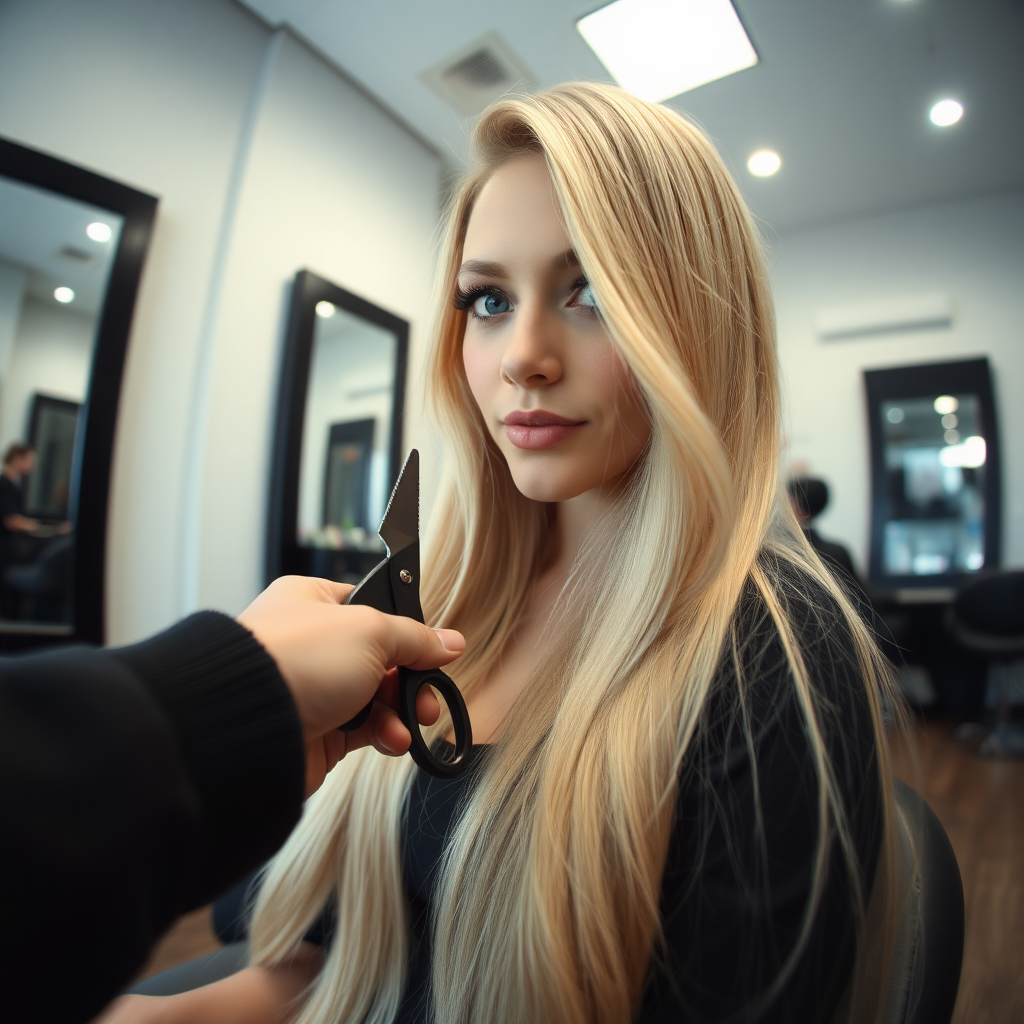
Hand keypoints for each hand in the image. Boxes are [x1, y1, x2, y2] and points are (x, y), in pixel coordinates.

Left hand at [237, 576, 464, 793]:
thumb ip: (414, 637)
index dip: (406, 632)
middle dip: (411, 680)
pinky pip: (364, 730)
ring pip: (377, 698)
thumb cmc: (295, 660)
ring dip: (401, 712)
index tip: (433, 650)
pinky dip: (385, 735)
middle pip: (381, 659)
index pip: (373, 610)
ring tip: (412, 722)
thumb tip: (450, 642)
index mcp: (314, 603)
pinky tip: (393, 739)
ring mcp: (314, 688)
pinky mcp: (317, 729)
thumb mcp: (370, 631)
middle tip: (428, 696)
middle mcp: (312, 644)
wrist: (250, 726)